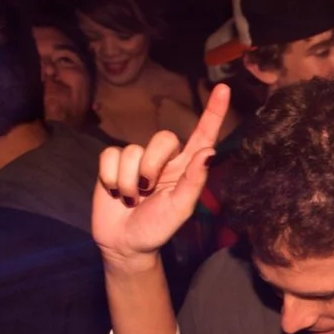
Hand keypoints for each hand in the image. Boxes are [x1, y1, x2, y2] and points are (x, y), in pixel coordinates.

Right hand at [93, 85, 227, 269]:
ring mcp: (137, 160)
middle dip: (152, 165)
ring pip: (132, 150)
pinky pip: (110, 155)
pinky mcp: (113, 164)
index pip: (202, 135)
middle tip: (147, 192)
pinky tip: (114, 192)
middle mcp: (163, 160)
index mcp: (186, 169)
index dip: (213, 112)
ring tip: (132, 199)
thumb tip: (209, 151)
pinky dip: (111, 177)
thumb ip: (193, 180)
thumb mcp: (180, 208)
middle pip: (162, 138)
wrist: (125, 244)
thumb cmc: (157, 228)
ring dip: (130, 181)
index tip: (223, 89)